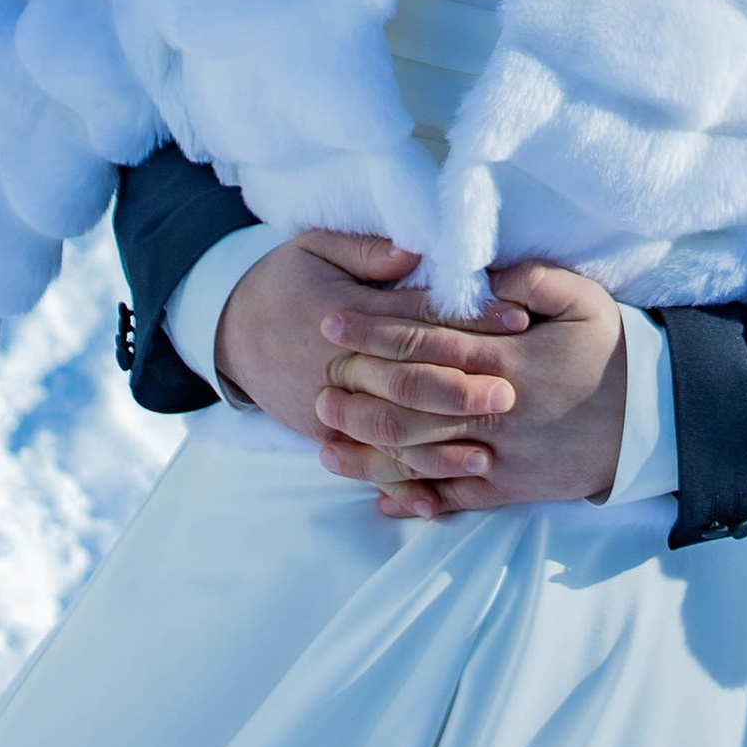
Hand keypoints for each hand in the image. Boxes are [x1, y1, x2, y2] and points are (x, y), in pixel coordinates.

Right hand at [214, 230, 526, 454]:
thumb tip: (417, 251)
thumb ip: (368, 250)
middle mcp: (339, 366)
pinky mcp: (323, 437)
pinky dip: (400, 485)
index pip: (418, 317)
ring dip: (439, 449)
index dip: (469, 318)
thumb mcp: (316, 246)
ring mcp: (330, 408)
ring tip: (487, 456)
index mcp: (346, 314)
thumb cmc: (286, 279)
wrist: (229, 329)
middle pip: (408, 381)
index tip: (517, 319)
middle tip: (510, 395)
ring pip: (390, 434)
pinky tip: (436, 501)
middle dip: (461, 391)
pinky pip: (366, 466)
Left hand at [318, 262, 627, 520]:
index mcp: (505, 359)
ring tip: (326, 439)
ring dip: (368, 449)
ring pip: (419, 455)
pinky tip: (378, 496)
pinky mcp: (508, 490)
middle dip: (357, 389)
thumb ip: (529, 280)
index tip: (332, 322)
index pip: (423, 342)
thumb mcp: (583, 300)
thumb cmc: (614, 353)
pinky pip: (451, 498)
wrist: (653, 423)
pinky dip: (413, 499)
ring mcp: (498, 456)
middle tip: (316, 378)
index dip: (371, 332)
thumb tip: (479, 274)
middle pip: (408, 400)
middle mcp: (493, 410)